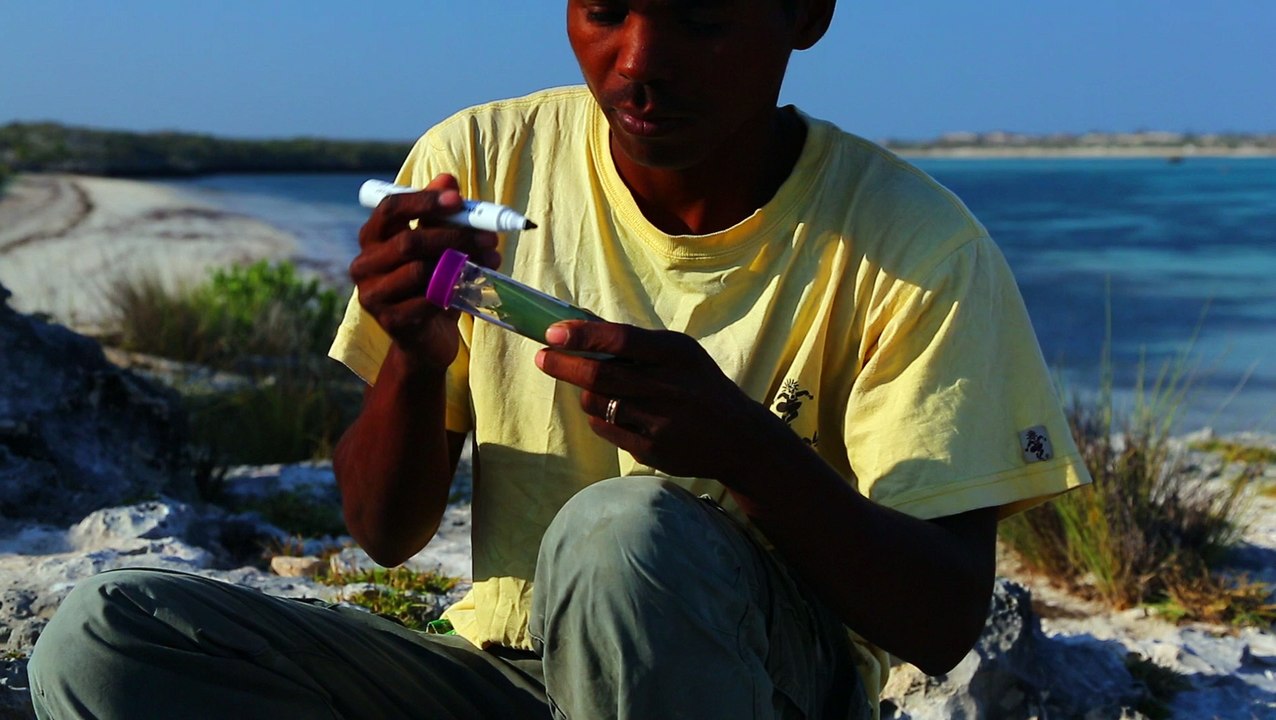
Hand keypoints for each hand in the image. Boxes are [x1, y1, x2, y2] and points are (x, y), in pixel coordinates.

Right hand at [349, 174, 501, 369]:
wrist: (427, 340)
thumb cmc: (433, 284)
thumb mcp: (438, 245)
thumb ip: (439, 214)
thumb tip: (447, 179)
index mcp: (372, 238)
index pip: (390, 209)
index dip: (423, 201)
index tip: (458, 199)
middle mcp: (363, 264)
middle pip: (409, 241)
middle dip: (454, 236)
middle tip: (489, 236)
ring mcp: (372, 295)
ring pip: (420, 271)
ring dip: (461, 264)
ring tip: (490, 261)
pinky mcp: (390, 322)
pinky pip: (427, 301)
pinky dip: (454, 293)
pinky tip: (473, 289)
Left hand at [534, 321, 788, 482]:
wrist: (738, 437)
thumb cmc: (698, 385)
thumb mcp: (681, 354)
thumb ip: (638, 344)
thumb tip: (581, 327)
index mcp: (677, 354)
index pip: (622, 340)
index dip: (583, 336)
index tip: (553, 333)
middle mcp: (669, 387)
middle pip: (601, 375)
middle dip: (564, 364)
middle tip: (543, 357)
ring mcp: (660, 422)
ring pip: (597, 403)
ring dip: (585, 392)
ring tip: (594, 388)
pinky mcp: (652, 450)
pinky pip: (605, 428)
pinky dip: (599, 415)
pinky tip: (612, 411)